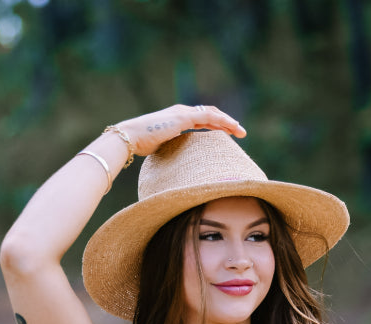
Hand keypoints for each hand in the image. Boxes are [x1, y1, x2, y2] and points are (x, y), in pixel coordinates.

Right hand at [116, 104, 245, 158]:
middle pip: (211, 114)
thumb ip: (173, 149)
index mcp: (178, 117)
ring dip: (228, 122)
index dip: (216, 124)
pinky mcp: (183, 117)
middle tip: (240, 132)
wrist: (129, 137)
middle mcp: (182, 111)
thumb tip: (179, 164)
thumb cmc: (141, 145)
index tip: (228, 133)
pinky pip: (208, 117)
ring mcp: (183, 112)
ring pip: (213, 114)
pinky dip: (222, 121)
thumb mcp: (162, 147)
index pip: (202, 118)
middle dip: (227, 122)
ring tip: (241, 131)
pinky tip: (232, 128)